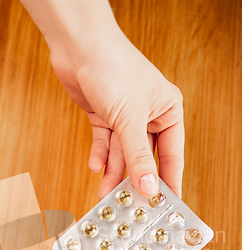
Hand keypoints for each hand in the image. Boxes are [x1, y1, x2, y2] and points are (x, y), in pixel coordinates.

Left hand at [50, 28, 183, 198]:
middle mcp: (148, 115)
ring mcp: (124, 116)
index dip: (168, 181)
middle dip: (134, 179)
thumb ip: (138, 157)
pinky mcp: (103, 116)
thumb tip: (149, 187)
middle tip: (129, 203)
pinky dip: (99, 155)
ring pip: (121, 153)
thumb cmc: (114, 69)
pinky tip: (94, 167)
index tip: (166, 205)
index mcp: (167, 111)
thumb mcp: (130, 120)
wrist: (78, 45)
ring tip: (105, 194)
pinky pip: (103, 143)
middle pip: (143, 157)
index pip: (171, 155)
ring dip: (112, 172)